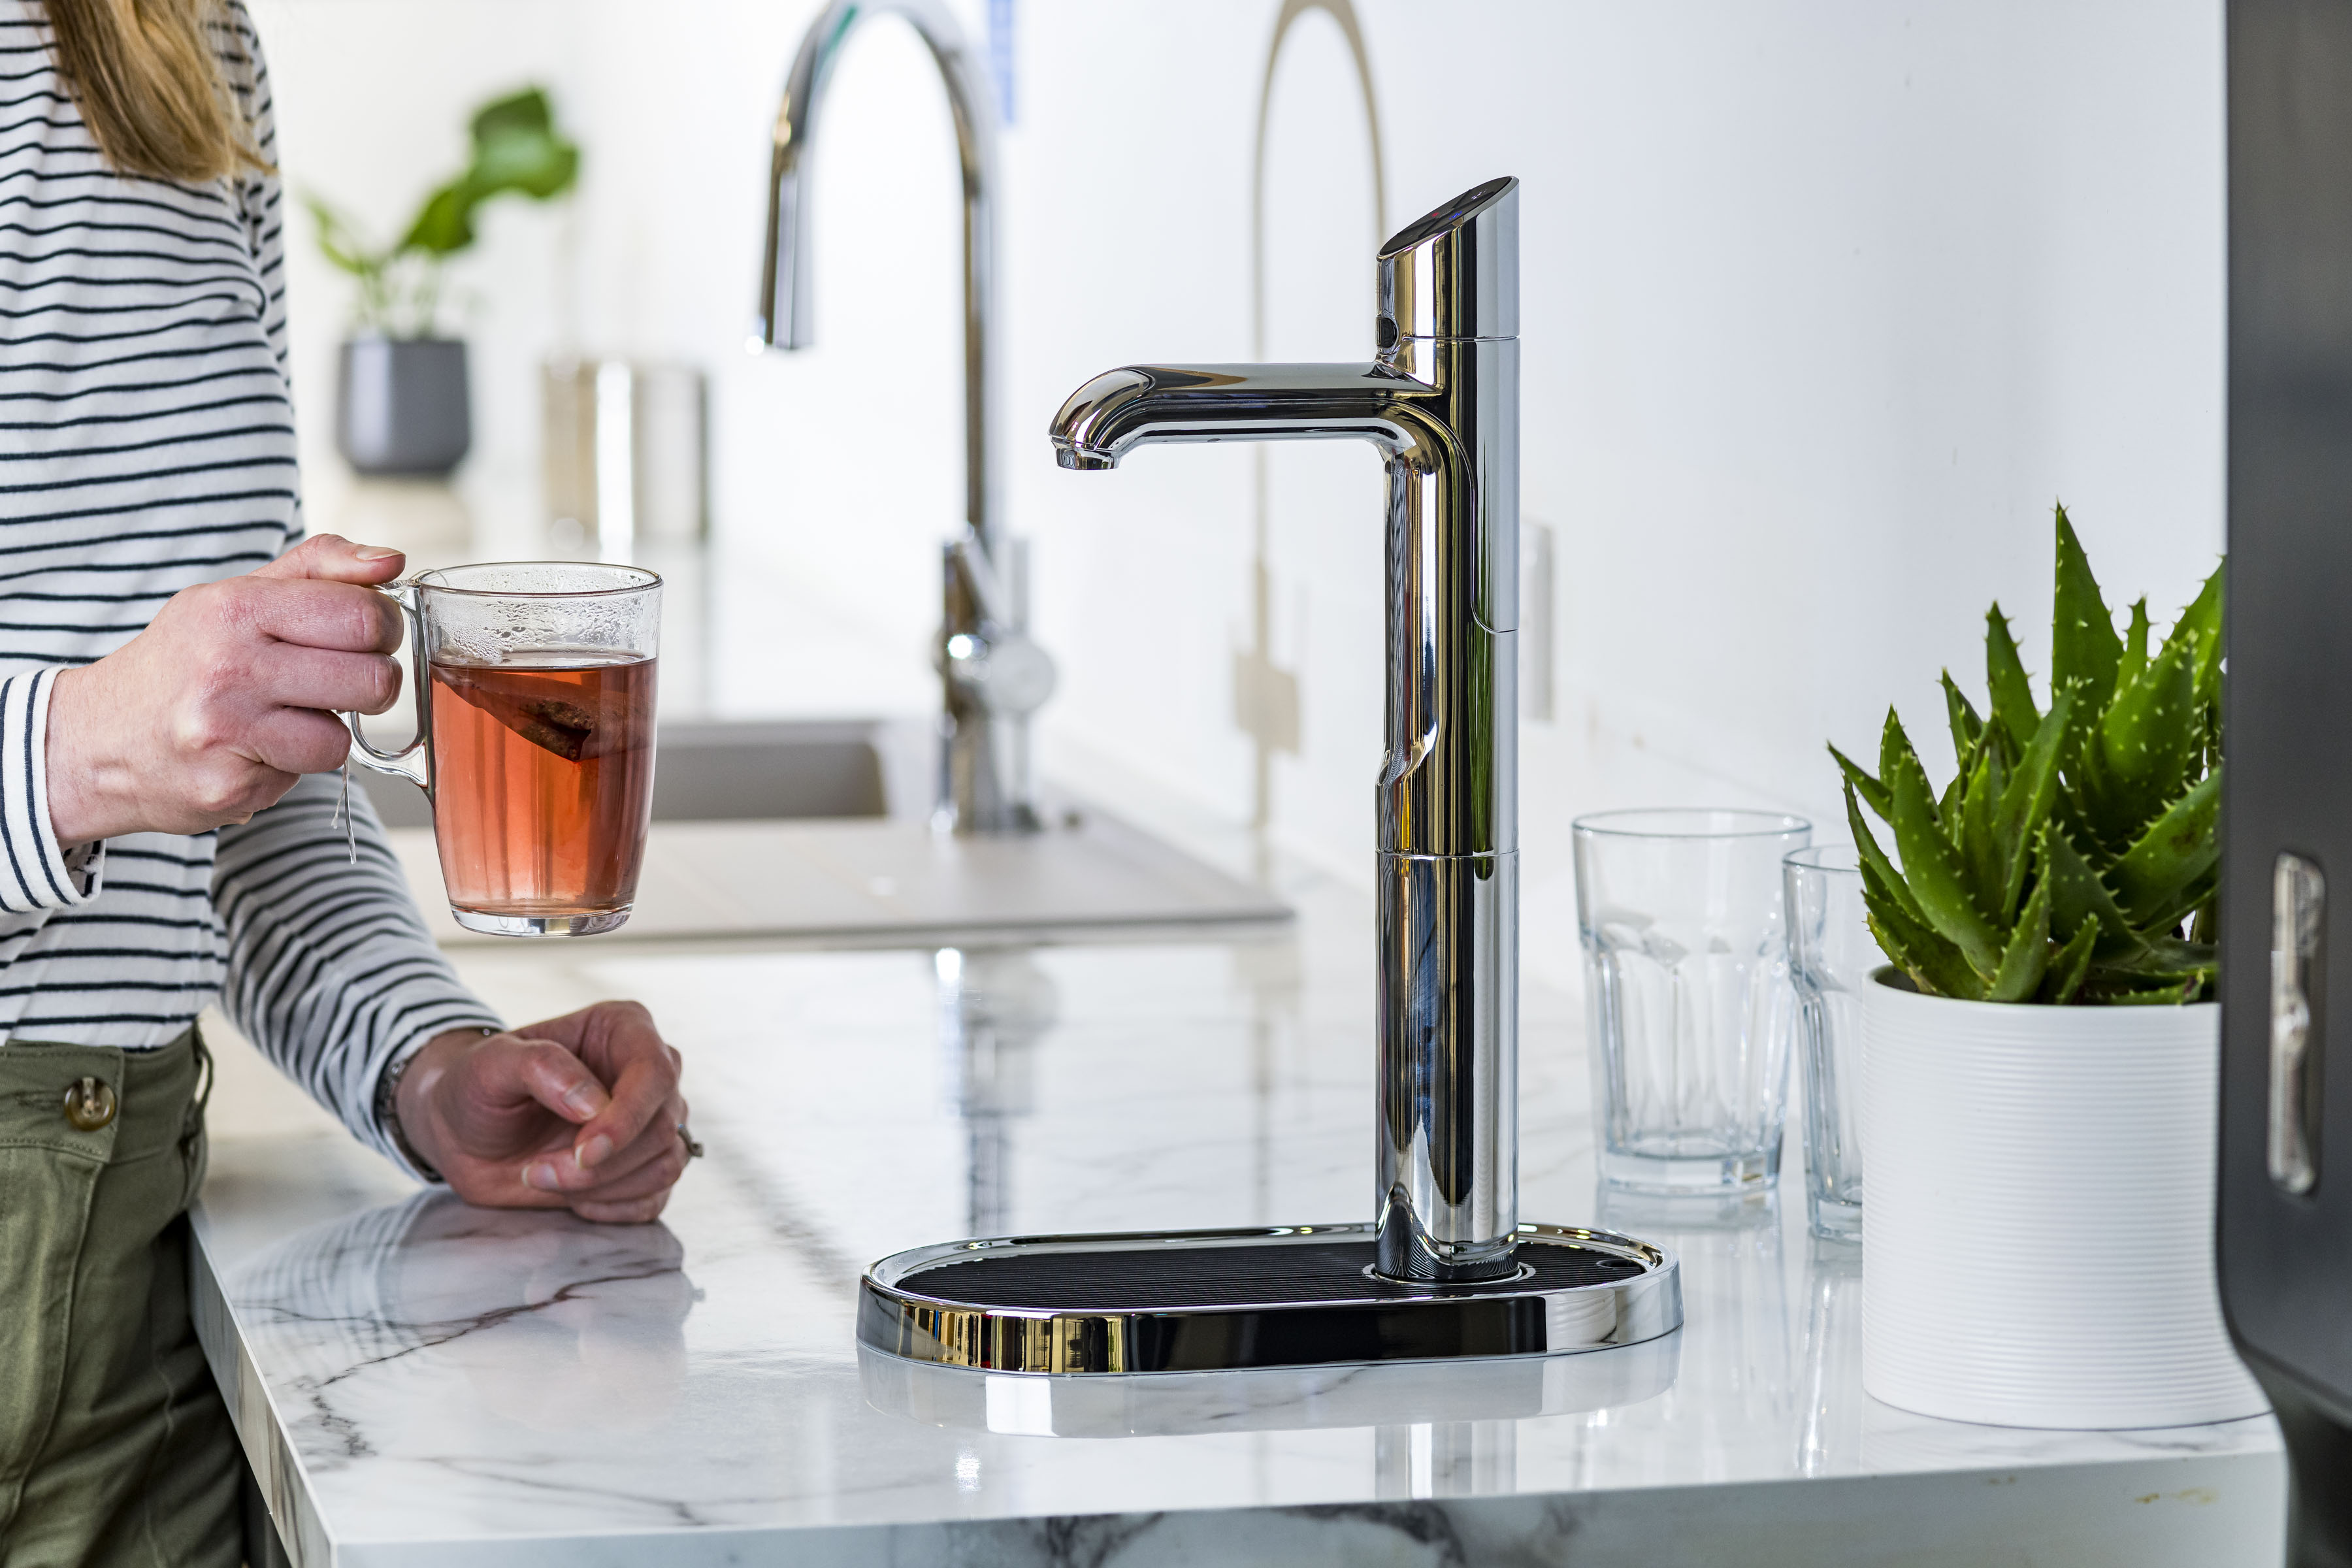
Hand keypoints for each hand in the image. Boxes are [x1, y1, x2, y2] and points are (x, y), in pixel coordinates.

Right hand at [45, 534, 406, 842]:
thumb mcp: (240, 595)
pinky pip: (304, 776)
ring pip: (343, 738)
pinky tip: (254, 748)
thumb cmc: (184, 662)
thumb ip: (320, 568)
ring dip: (328, 732)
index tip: (370, 637)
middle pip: (372, 680)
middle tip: (342, 681)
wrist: (96, 738)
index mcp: (236, 607)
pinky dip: (291, 764)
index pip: (363, 616)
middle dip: (373, 684)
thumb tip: (390, 560)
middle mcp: (228, 666)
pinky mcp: (227, 785)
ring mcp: (225, 730)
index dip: (386, 629)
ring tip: (286, 717)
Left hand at [397, 1001, 690, 1224]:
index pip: (655, 1073)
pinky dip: (611, 1207)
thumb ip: (541, 1066)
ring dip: (600, 1186)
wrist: (464, 1136)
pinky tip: (569, 1195)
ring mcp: (651, 1121)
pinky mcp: (645, 1166)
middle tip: (537, 1170)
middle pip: (662, 1126)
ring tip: (542, 1176)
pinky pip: (655, 1198)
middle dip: (600, 1163)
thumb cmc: (479, 1088)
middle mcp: (648, 1073)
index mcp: (624, 1029)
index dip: (627, 1118)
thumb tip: (595, 1104)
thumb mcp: (492, 1064)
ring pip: (665, 1164)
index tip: (585, 1152)